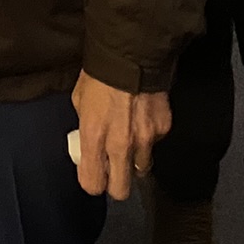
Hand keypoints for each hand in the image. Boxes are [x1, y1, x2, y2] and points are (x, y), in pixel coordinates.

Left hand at [71, 71, 171, 200]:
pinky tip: (143, 120)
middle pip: (121, 191)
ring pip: (141, 170)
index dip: (92, 181)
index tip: (92, 172)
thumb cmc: (100, 75)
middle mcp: (120, 144)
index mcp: (94, 137)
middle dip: (116, 183)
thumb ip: (85, 127)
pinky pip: (156, 145)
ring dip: (134, 161)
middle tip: (113, 168)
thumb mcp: (80, 101)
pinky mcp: (163, 128)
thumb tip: (87, 142)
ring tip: (130, 142)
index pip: (92, 184)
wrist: (133, 53)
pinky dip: (149, 138)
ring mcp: (145, 139)